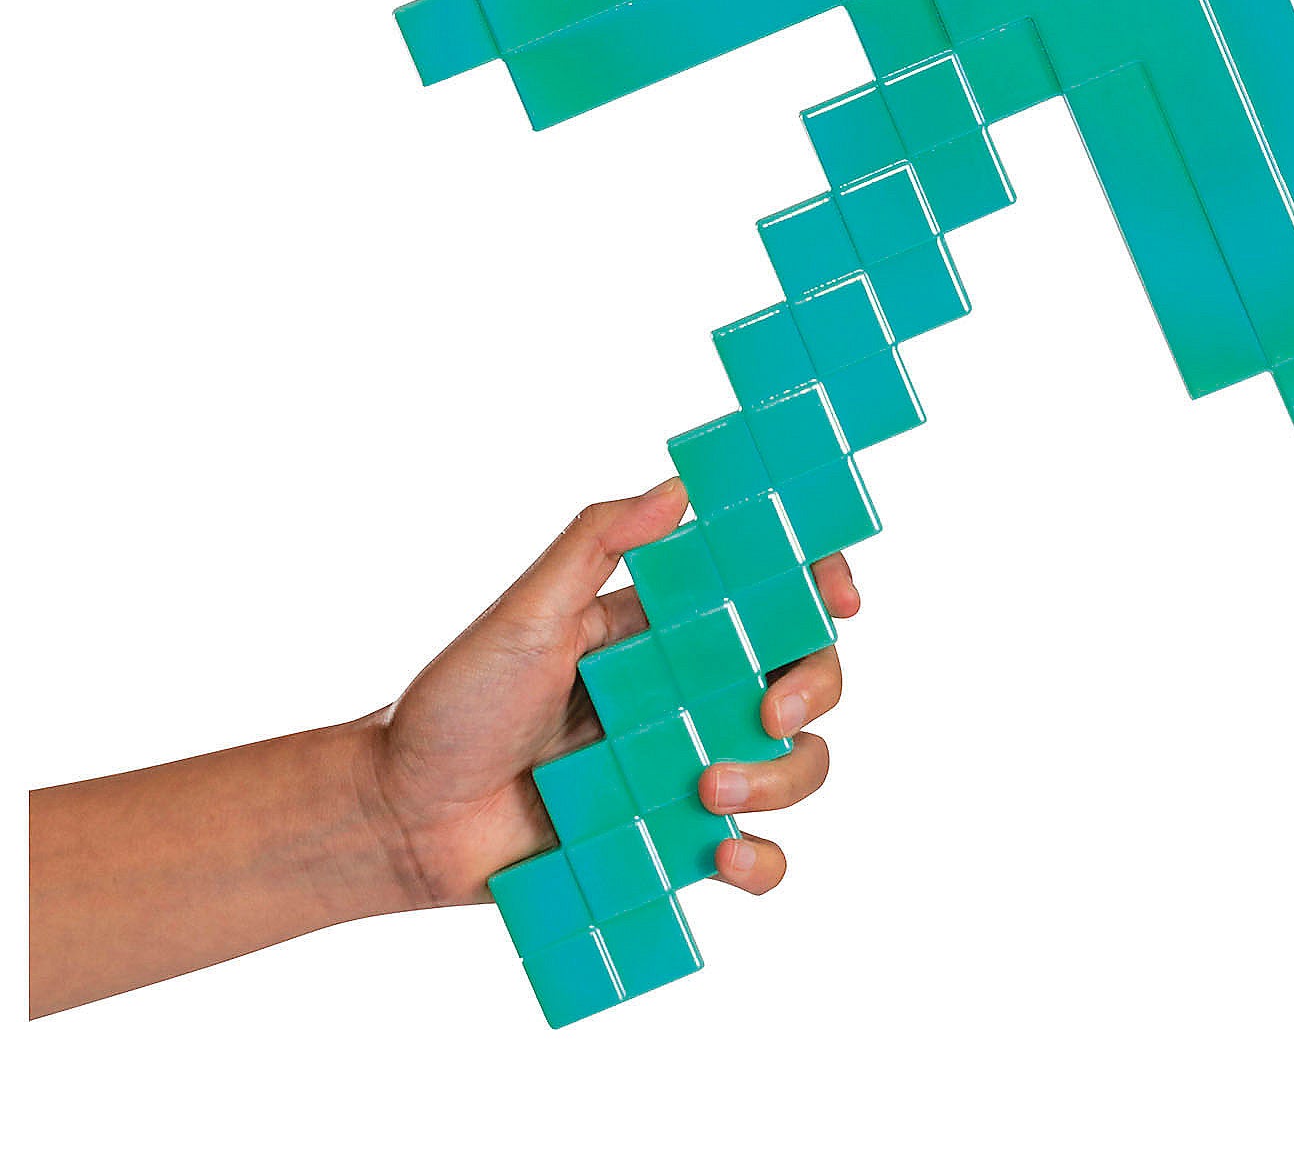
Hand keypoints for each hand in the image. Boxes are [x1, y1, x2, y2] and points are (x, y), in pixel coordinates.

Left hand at [366, 475, 859, 906]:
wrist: (403, 816)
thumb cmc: (457, 701)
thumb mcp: (525, 611)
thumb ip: (594, 542)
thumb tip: (676, 487)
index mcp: (663, 628)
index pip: (765, 592)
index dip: (818, 584)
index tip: (837, 595)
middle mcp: (690, 692)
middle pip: (804, 675)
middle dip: (815, 686)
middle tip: (772, 713)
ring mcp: (688, 766)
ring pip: (797, 765)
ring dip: (783, 778)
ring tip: (710, 787)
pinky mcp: (676, 840)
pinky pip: (757, 855)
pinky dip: (763, 860)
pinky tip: (724, 852)